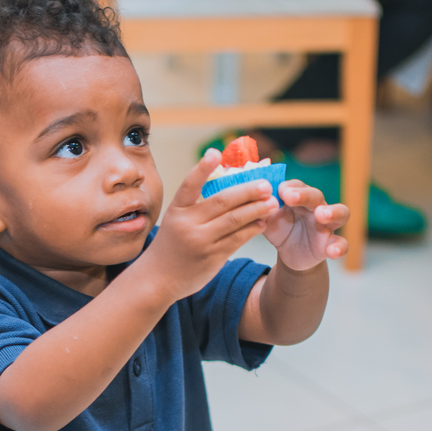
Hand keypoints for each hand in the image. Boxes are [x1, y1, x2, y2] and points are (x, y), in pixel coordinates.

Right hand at [137, 148, 277, 300]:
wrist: (159, 278)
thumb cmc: (173, 244)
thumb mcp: (177, 220)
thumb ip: (197, 204)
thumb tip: (232, 184)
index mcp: (177, 210)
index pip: (189, 185)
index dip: (202, 168)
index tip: (215, 152)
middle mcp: (187, 224)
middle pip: (222, 201)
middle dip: (247, 191)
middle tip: (266, 184)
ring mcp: (200, 242)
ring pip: (234, 220)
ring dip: (256, 210)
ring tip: (272, 202)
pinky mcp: (212, 257)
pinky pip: (237, 239)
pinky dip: (252, 229)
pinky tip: (262, 222)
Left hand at [262, 180, 348, 270]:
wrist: (290, 254)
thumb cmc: (281, 229)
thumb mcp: (268, 220)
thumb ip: (261, 210)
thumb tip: (252, 198)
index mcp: (299, 198)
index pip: (297, 186)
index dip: (289, 187)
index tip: (279, 191)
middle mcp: (316, 206)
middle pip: (316, 195)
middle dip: (305, 195)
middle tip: (291, 197)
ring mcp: (327, 224)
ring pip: (340, 212)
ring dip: (332, 212)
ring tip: (322, 215)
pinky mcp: (331, 243)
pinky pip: (342, 243)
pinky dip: (340, 247)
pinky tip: (333, 251)